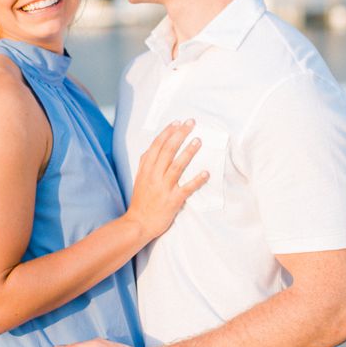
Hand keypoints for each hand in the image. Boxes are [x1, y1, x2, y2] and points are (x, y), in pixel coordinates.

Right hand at [125, 119, 209, 241]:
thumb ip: (145, 164)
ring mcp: (163, 188)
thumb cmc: (141, 202)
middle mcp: (154, 176)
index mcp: (146, 170)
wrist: (138, 223)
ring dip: (188, 152)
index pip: (156, 146)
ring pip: (177, 166)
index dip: (167, 133)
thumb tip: (151, 149)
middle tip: (191, 124)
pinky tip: (206, 173)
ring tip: (198, 141)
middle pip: (167, 151)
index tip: (177, 123)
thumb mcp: (139, 179)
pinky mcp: (172, 200)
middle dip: (179, 135)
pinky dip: (196, 180)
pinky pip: (187, 188)